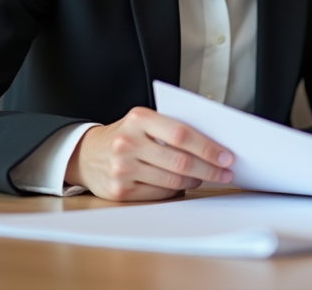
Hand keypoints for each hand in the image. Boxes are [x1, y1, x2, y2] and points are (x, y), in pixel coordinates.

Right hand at [65, 107, 233, 200]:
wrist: (86, 154)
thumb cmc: (125, 135)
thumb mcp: (143, 121)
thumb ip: (171, 127)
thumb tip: (212, 142)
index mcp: (139, 119)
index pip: (182, 134)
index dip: (208, 147)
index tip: (226, 155)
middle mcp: (128, 143)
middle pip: (180, 160)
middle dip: (209, 168)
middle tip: (225, 172)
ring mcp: (122, 168)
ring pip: (172, 179)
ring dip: (195, 180)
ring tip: (205, 177)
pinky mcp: (119, 190)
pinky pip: (159, 193)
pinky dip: (176, 189)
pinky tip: (182, 184)